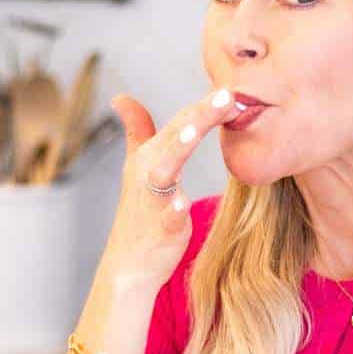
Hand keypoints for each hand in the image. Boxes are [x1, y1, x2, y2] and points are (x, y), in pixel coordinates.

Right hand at [102, 86, 239, 288]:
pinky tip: (182, 204)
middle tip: (226, 95)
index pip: (181, 123)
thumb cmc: (140, 212)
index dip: (205, 105)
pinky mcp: (159, 229)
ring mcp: (152, 201)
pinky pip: (166, 218)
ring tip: (194, 132)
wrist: (129, 264)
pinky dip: (172, 211)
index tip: (232, 88)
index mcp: (151, 156)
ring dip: (177, 149)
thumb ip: (137, 131)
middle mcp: (148, 172)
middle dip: (199, 115)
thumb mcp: (137, 168)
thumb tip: (120, 97)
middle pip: (175, 137)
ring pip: (164, 170)